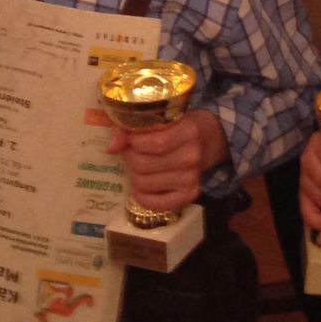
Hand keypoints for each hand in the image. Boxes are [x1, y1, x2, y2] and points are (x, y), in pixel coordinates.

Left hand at [109, 109, 225, 213]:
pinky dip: (142, 197)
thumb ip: (134, 127)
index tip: (130, 138)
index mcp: (188, 131)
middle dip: (130, 157)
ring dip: (134, 175)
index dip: (133, 141)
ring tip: (139, 167)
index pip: (154, 142)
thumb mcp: (163, 117)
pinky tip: (141, 187)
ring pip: (144, 183)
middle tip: (132, 152)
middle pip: (144, 164)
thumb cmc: (179, 125)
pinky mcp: (190, 195)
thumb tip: (111, 148)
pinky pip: (156, 204)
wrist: (209, 139)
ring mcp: (192, 178)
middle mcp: (192, 156)